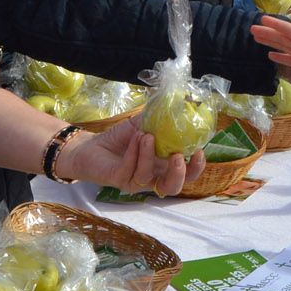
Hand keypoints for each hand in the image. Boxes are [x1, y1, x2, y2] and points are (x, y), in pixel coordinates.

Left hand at [56, 117, 203, 196]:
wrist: (91, 145)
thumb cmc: (120, 138)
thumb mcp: (143, 125)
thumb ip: (160, 119)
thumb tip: (180, 103)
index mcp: (163, 166)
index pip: (186, 174)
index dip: (196, 168)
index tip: (200, 151)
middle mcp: (152, 177)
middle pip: (173, 188)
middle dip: (179, 174)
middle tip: (177, 155)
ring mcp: (135, 181)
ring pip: (148, 179)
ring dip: (149, 156)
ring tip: (145, 135)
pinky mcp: (119, 180)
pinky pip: (130, 169)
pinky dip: (134, 152)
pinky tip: (133, 137)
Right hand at [250, 15, 290, 99]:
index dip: (277, 25)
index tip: (262, 18)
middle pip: (284, 37)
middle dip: (268, 32)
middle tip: (251, 28)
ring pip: (284, 46)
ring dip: (271, 42)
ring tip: (256, 37)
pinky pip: (290, 59)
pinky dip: (280, 57)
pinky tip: (271, 55)